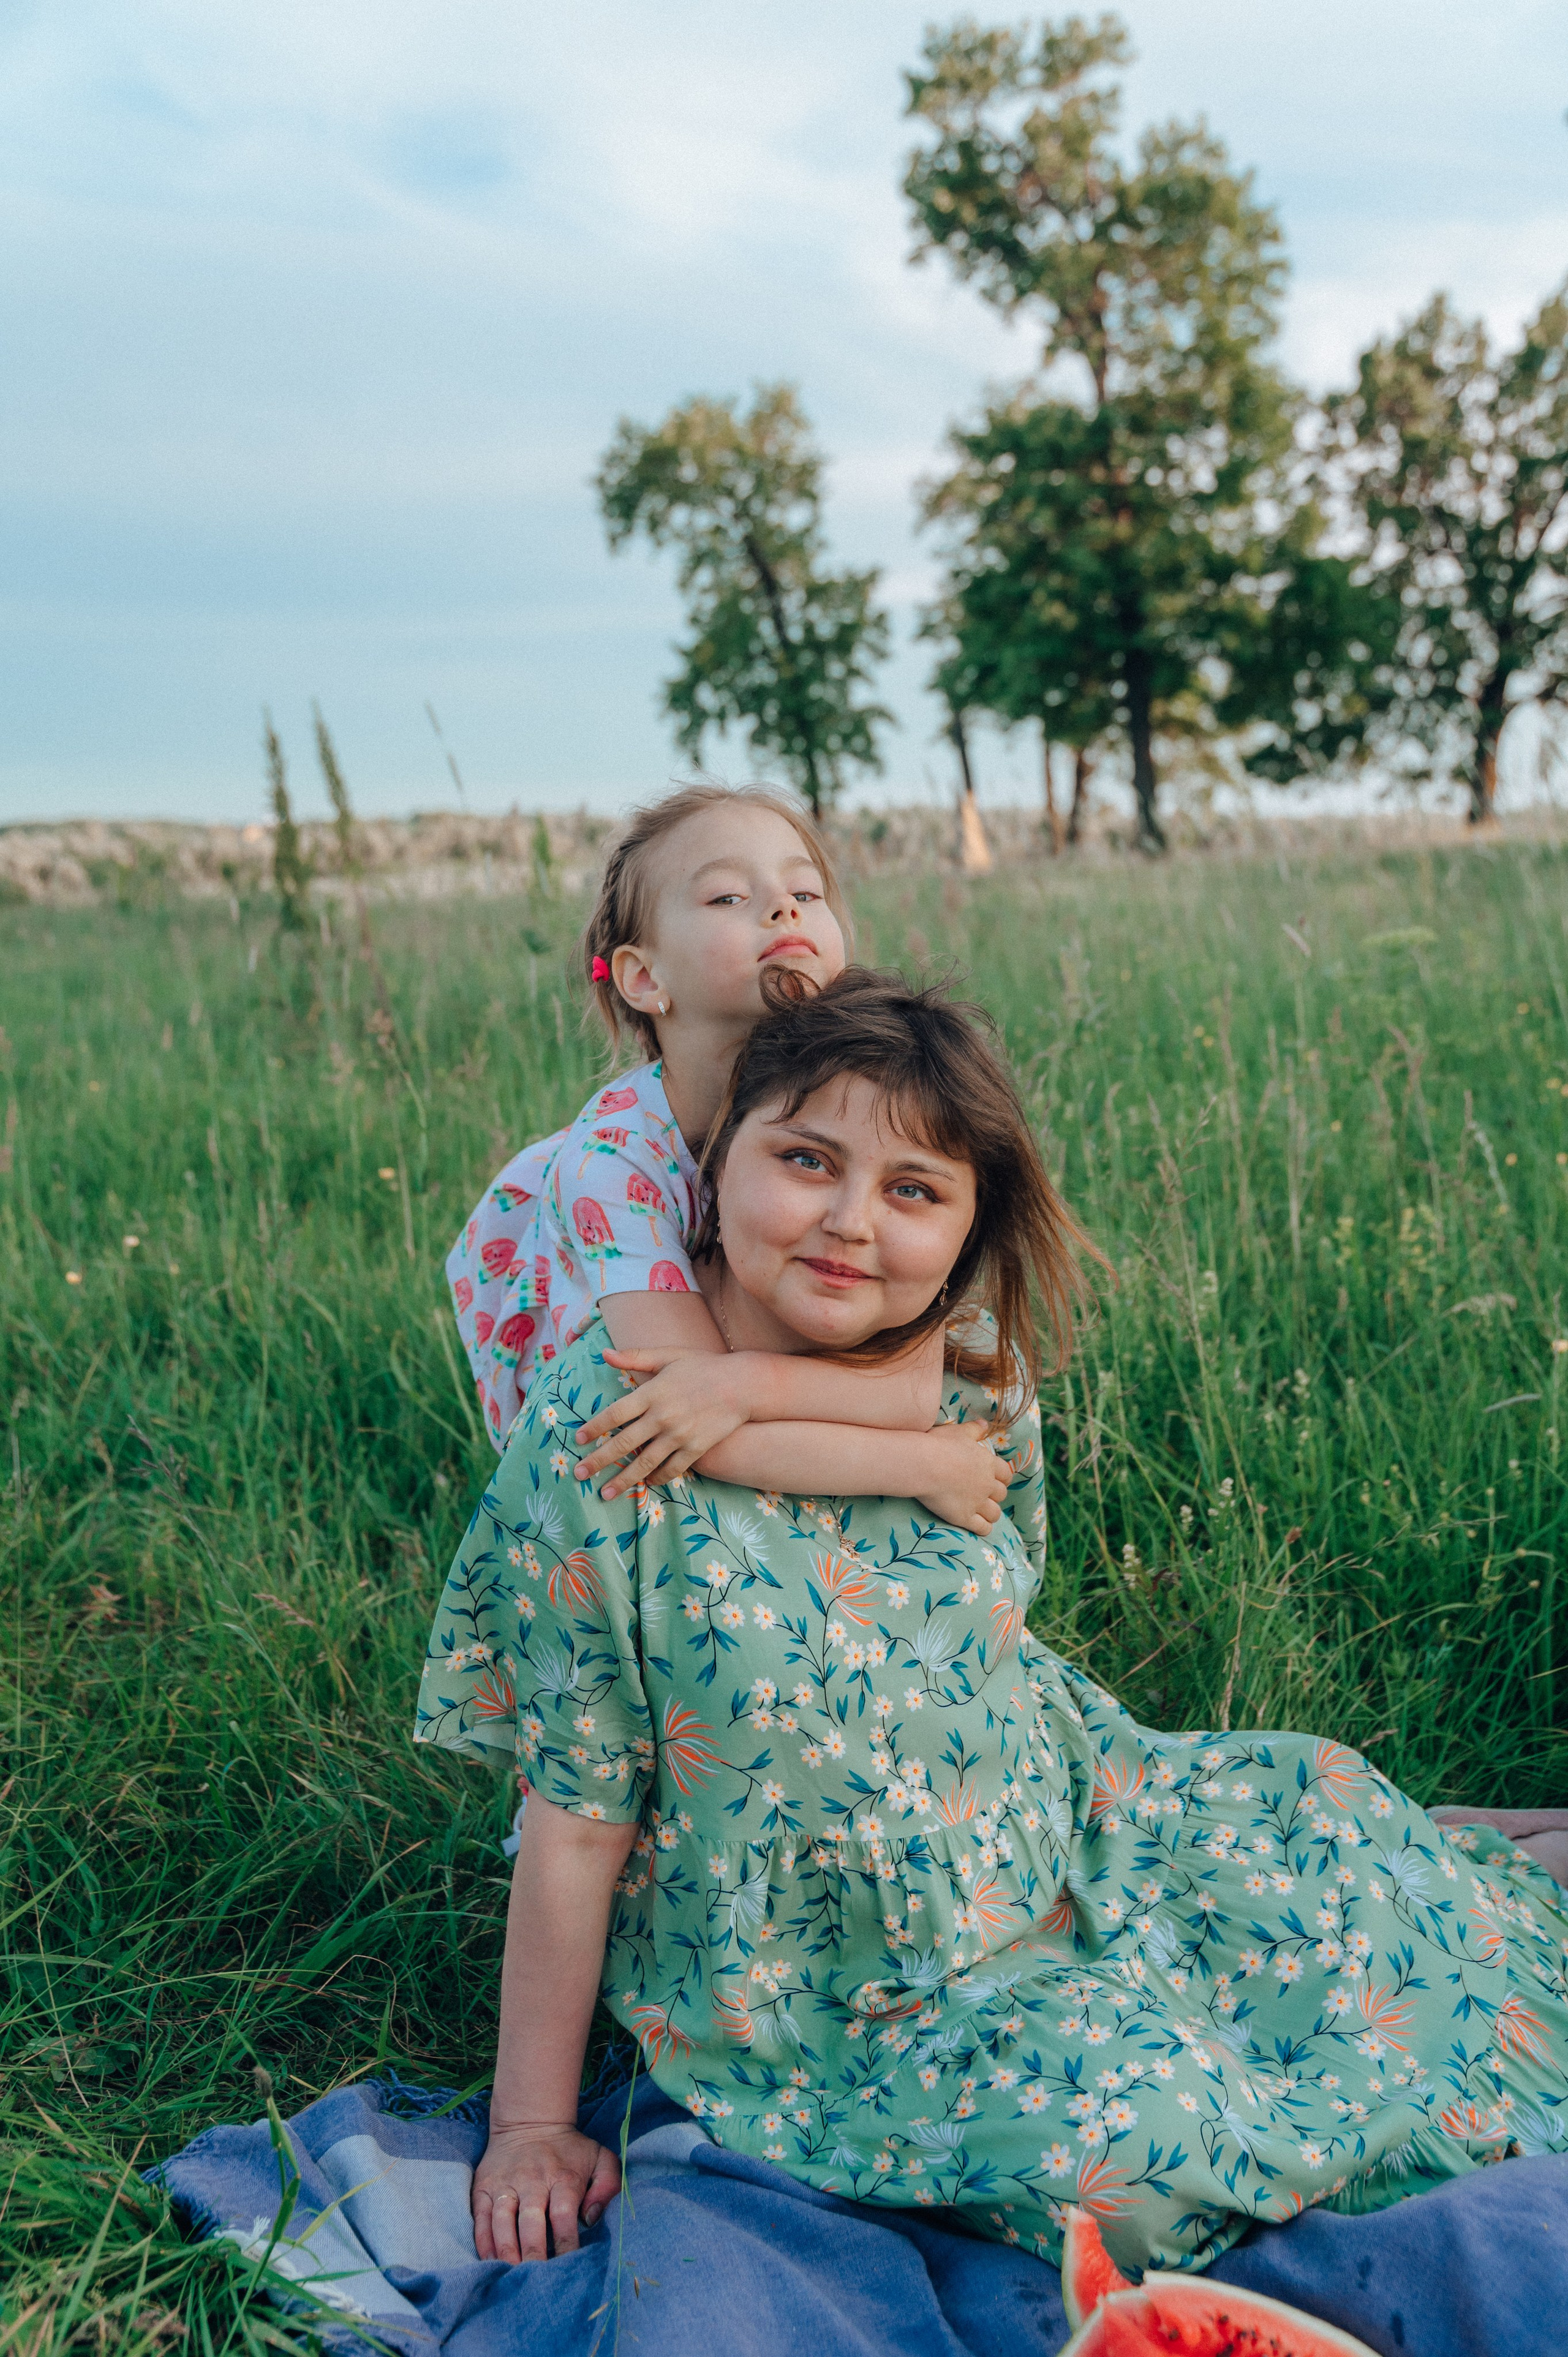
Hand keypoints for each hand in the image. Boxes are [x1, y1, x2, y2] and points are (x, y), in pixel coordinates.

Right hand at [471, 2123, 620, 2262]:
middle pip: (531, 2223)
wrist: (528, 2120)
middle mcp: (532, 2181)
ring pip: (502, 2222)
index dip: (566, 2244)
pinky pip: (481, 2218)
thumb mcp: (599, 2157)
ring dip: (506, 2251)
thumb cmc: (569, 2150)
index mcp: (562, 2178)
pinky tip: (490, 2261)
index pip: (563, 2215)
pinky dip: (483, 2242)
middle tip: (536, 2282)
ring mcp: (505, 2184)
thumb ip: (608, 2185)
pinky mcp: (484, 2187)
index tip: (568, 2268)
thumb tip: (592, 2218)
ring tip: (511, 2276)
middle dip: (534, 2254)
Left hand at [575, 1349, 755, 1497]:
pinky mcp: (696, 1448)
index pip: (614, 1414)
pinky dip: (657, 1478)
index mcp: (652, 1392)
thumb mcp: (668, 1356)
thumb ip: (635, 1357)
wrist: (743, 1384)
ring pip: (645, 1463)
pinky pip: (672, 1469)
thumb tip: (604, 1354)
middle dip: (599, 1461)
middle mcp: (662, 1416)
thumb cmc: (703, 1366)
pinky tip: (646, 1484)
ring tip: (606, 1494)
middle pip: (623, 1443)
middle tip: (580, 1474)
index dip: (594, 1428)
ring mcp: (679, 1435)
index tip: (578, 1440)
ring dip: (623, 1480)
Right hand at [914, 1422, 1009, 1535]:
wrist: (924, 1465)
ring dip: (991, 1513)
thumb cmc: (939, 1445)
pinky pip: (983, 1528)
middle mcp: (987, 1484)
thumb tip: (984, 1425)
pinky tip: (977, 1526)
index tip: (995, 1479)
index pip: (1006, 1474)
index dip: (1002, 1478)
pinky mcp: (965, 1517)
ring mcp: (977, 1502)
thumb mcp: (958, 1432)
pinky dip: (983, 1528)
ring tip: (982, 1513)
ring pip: (995, 1513)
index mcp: (988, 1463)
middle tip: (984, 1495)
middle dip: (995, 1495)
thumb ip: (974, 1430)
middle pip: (1001, 1494)